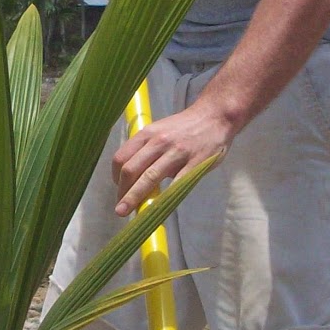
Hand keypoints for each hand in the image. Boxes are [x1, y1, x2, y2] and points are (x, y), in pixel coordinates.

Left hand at [112, 100, 233, 216]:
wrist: (215, 117)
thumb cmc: (184, 127)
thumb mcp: (159, 131)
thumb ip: (147, 152)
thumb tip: (136, 179)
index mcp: (147, 134)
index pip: (121, 157)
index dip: (115, 177)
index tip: (118, 189)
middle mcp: (158, 141)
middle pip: (130, 170)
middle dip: (122, 192)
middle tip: (120, 209)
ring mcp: (176, 152)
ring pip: (149, 178)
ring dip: (134, 197)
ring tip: (127, 212)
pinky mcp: (194, 163)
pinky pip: (176, 185)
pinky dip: (164, 200)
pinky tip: (158, 210)